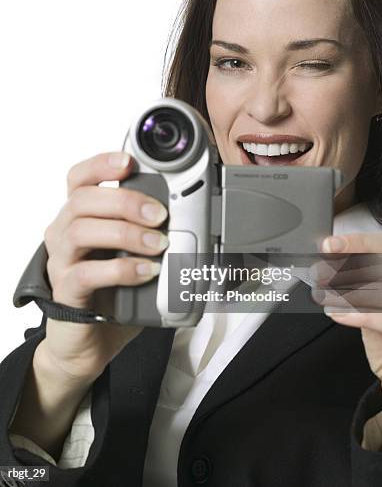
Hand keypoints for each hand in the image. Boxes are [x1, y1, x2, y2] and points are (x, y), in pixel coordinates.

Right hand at [40, 151, 168, 381]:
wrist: (90, 343)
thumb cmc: (114, 294)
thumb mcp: (134, 255)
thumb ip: (152, 233)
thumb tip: (196, 219)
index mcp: (80, 218)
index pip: (79, 179)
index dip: (101, 164)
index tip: (129, 162)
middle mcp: (64, 234)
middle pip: (82, 200)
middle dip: (126, 201)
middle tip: (160, 214)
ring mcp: (61, 263)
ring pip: (81, 231)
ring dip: (126, 233)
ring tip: (158, 244)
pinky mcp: (66, 293)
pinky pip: (87, 273)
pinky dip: (121, 269)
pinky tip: (146, 271)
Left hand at [311, 232, 381, 448]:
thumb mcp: (375, 309)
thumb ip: (360, 286)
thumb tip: (327, 265)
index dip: (363, 241)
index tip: (331, 243)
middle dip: (354, 263)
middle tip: (321, 269)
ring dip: (355, 290)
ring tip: (325, 293)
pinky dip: (366, 315)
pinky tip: (340, 314)